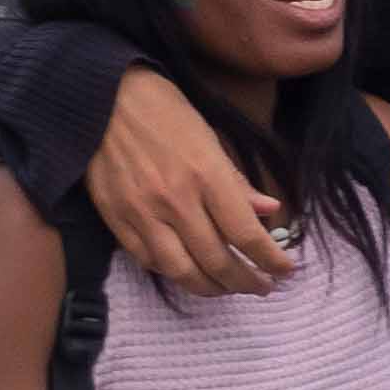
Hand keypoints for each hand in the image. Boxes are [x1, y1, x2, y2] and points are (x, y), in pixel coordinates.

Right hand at [90, 64, 296, 293]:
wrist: (103, 100)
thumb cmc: (165, 112)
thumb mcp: (212, 138)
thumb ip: (237, 182)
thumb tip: (269, 210)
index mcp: (206, 175)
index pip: (245, 233)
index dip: (269, 259)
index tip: (285, 271)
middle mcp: (175, 201)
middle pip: (216, 261)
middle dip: (245, 282)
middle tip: (262, 287)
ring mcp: (142, 214)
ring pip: (181, 271)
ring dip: (210, 287)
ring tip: (228, 288)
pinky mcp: (116, 221)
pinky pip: (148, 261)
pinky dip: (172, 273)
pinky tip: (189, 272)